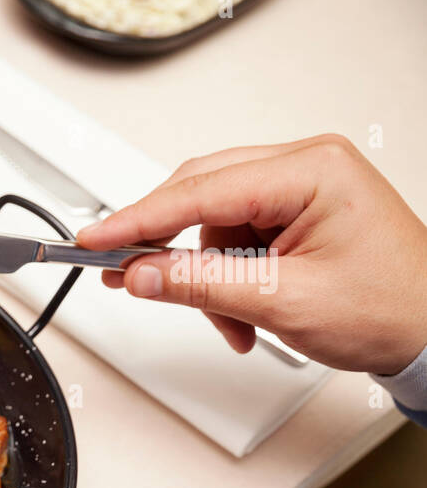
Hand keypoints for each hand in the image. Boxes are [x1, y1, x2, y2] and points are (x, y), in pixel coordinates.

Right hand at [76, 134, 426, 374]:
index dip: (139, 219)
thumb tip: (140, 273)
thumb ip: (200, 285)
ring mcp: (300, 189)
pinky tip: (243, 311)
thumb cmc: (391, 308)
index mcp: (312, 169)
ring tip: (233, 321)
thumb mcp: (283, 302)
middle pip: (200, 197)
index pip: (200, 191)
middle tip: (127, 277)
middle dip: (171, 250)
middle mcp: (306, 167)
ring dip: (206, 279)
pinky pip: (232, 241)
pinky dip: (225, 281)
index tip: (95, 240)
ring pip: (212, 226)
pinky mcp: (294, 214)